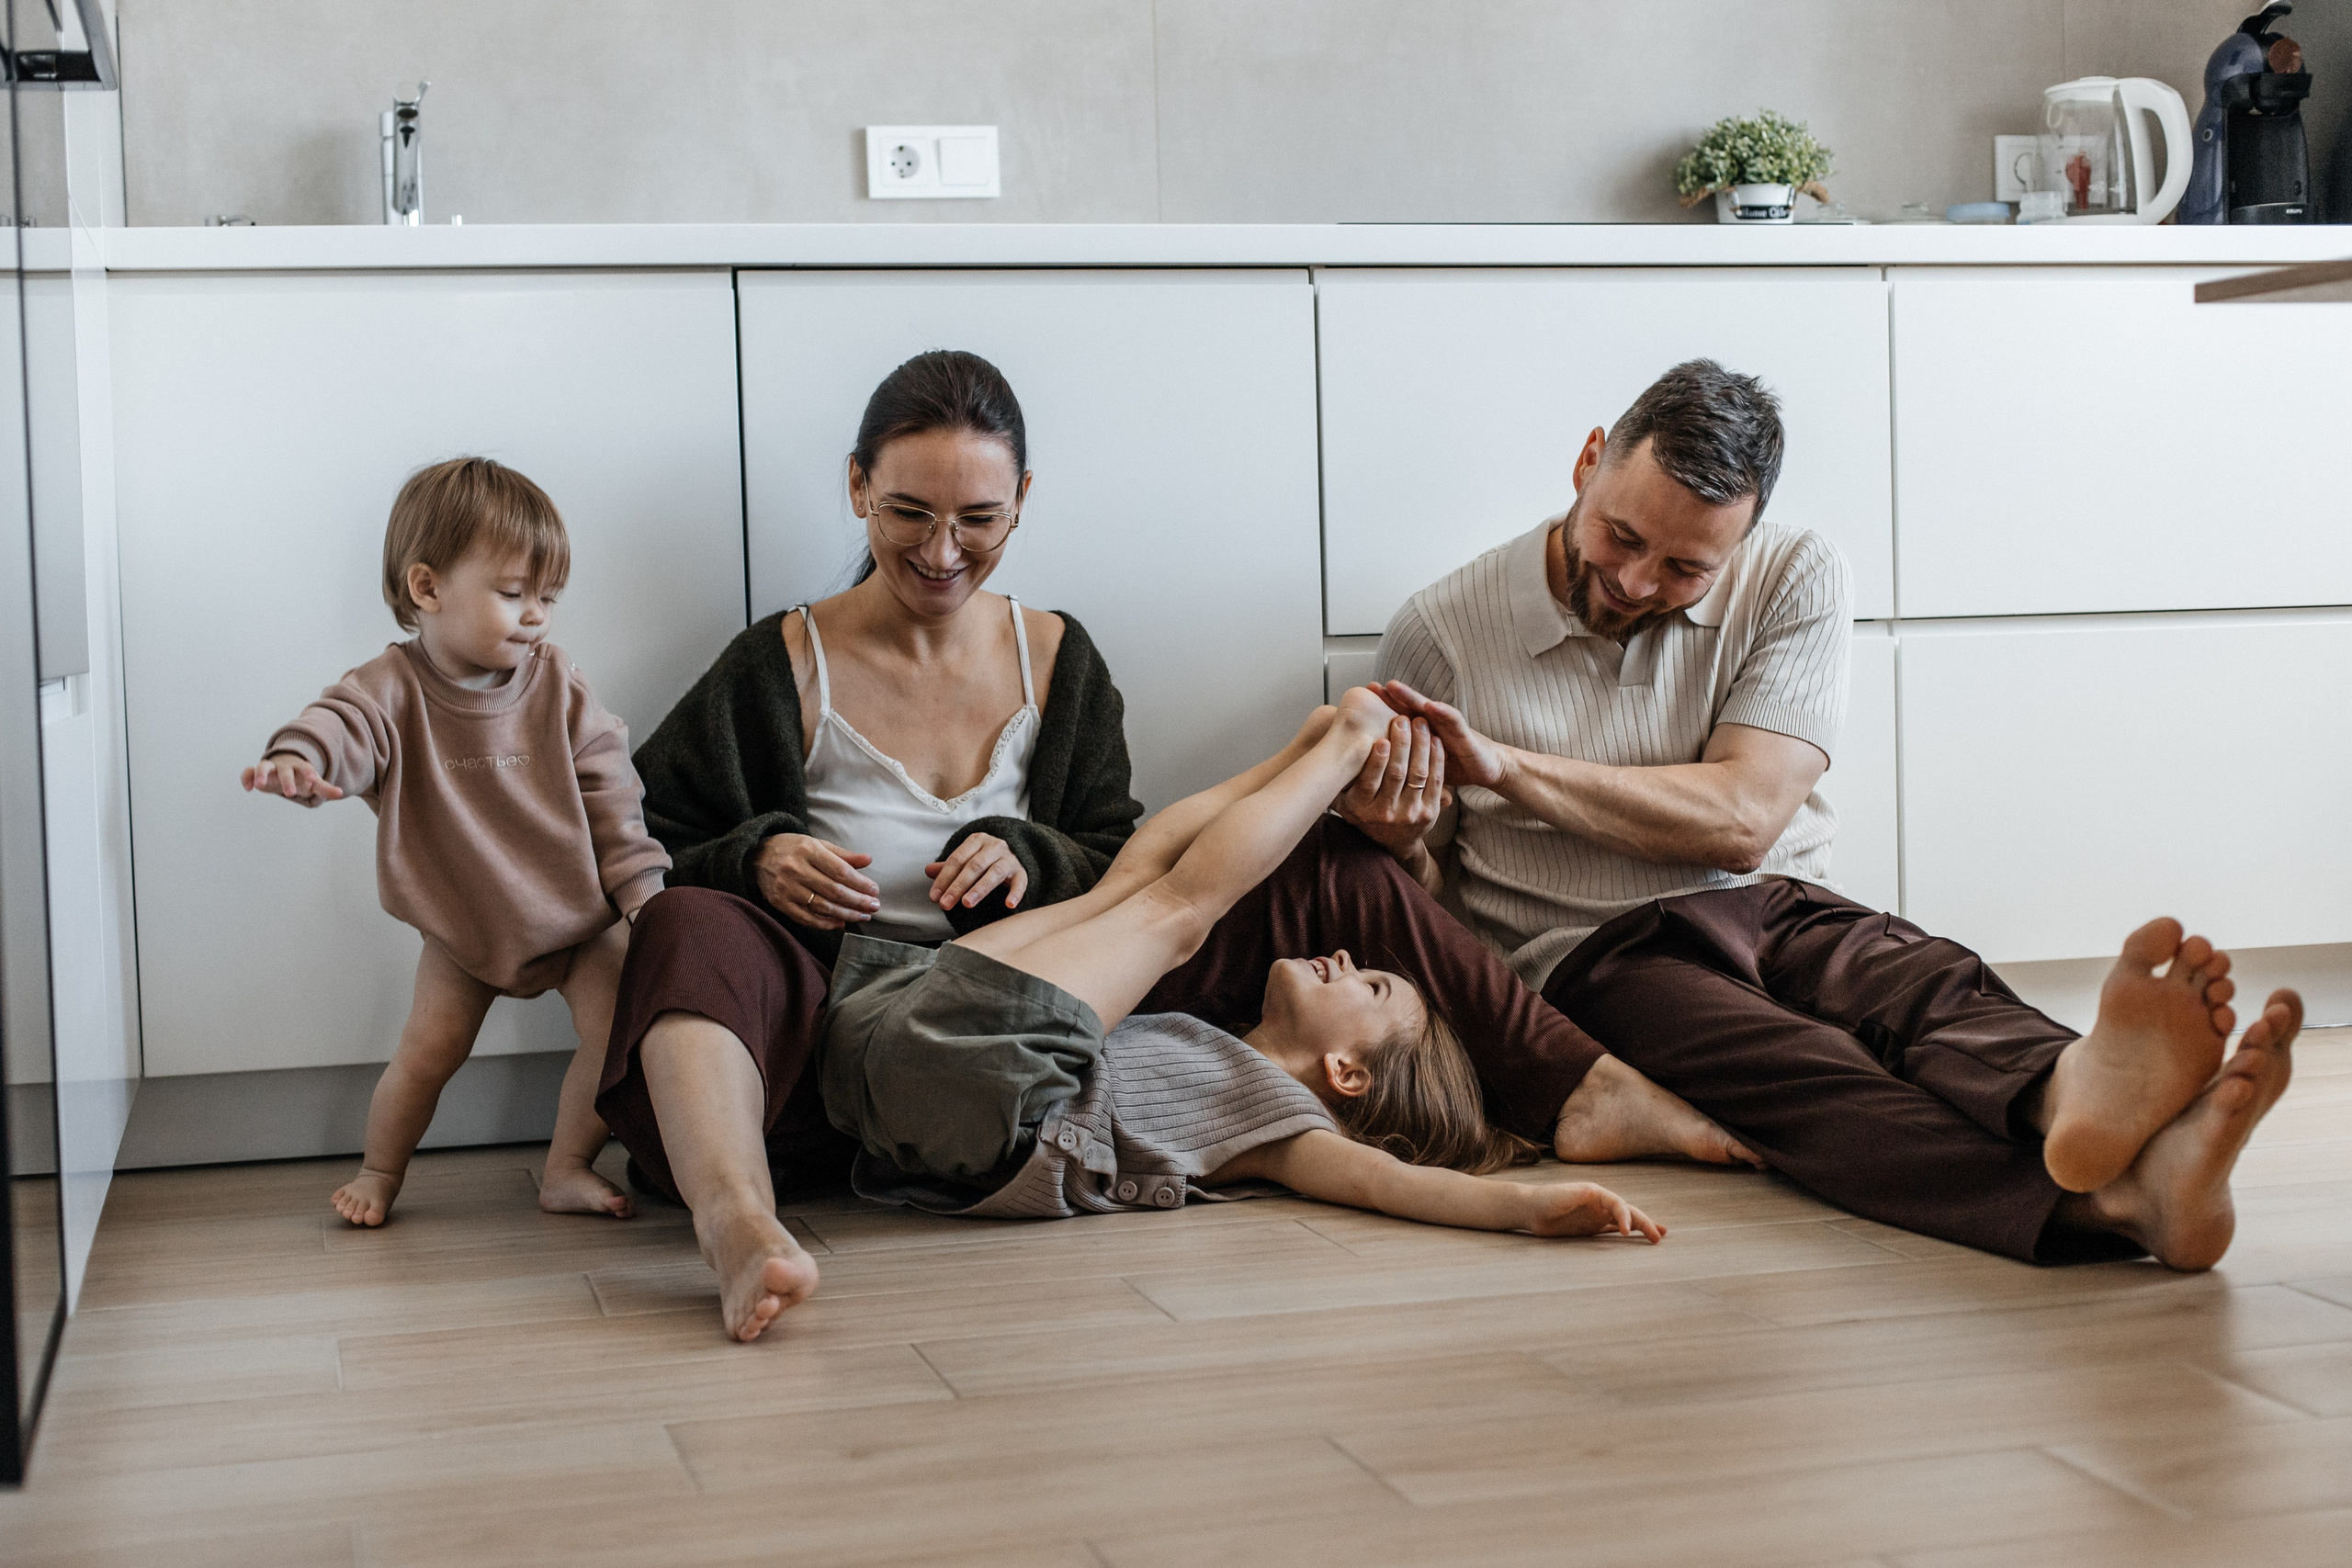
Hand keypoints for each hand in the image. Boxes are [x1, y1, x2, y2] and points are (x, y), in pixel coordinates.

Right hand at [242, 753, 342, 805]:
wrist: (282, 769)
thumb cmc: (300, 777)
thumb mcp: (313, 783)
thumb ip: (325, 788)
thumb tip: (340, 793)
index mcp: (299, 768)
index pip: (305, 768)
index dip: (309, 773)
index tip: (312, 780)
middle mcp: (284, 766)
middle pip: (285, 770)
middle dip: (287, 780)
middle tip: (290, 794)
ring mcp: (269, 768)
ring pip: (264, 766)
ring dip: (261, 774)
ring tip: (259, 786)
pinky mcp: (256, 772)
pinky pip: (248, 772)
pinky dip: (246, 777)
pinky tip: (248, 788)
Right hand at [755, 833, 879, 930]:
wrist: (756, 856)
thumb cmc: (792, 848)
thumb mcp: (817, 844)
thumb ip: (842, 855)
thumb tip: (868, 860)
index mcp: (808, 850)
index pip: (840, 871)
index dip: (860, 883)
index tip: (875, 891)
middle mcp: (796, 869)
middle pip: (834, 891)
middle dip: (858, 901)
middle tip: (874, 907)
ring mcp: (786, 888)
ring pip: (822, 906)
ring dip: (846, 914)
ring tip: (863, 917)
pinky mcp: (779, 903)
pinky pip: (806, 918)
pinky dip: (825, 923)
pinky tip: (841, 923)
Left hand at [924, 833, 1028, 912]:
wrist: (1013, 851)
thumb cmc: (983, 859)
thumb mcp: (966, 859)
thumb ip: (948, 866)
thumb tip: (927, 871)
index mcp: (977, 840)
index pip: (957, 859)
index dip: (944, 878)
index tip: (934, 897)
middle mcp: (994, 846)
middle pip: (974, 866)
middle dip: (957, 886)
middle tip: (945, 904)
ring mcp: (1009, 858)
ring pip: (994, 873)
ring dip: (979, 889)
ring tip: (967, 903)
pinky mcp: (1021, 871)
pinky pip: (1020, 882)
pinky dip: (1016, 893)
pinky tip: (1009, 904)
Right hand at [1333, 713, 1448, 858]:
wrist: (1392, 842)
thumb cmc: (1363, 810)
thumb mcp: (1343, 800)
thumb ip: (1335, 779)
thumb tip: (1324, 752)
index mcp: (1360, 808)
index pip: (1368, 783)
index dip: (1376, 761)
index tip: (1381, 740)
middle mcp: (1385, 813)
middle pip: (1396, 775)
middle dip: (1401, 744)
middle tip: (1403, 720)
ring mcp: (1410, 814)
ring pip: (1418, 774)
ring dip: (1420, 746)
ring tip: (1420, 723)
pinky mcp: (1430, 813)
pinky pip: (1436, 781)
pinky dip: (1436, 758)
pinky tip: (1435, 740)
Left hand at [1378, 681, 1508, 789]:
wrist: (1488, 769)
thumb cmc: (1455, 765)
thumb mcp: (1424, 764)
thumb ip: (1406, 762)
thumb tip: (1378, 773)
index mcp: (1422, 733)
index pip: (1399, 718)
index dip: (1381, 711)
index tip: (1357, 704)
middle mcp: (1434, 725)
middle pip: (1408, 707)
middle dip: (1390, 696)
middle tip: (1371, 687)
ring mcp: (1449, 726)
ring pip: (1427, 708)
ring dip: (1411, 696)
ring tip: (1394, 686)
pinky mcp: (1465, 733)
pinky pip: (1453, 720)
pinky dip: (1442, 711)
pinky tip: (1431, 705)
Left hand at [1521, 1179, 1663, 1242]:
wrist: (1530, 1208)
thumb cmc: (1544, 1199)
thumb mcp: (1560, 1196)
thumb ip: (1576, 1195)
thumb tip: (1594, 1192)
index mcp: (1596, 1193)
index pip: (1618, 1204)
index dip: (1625, 1216)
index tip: (1626, 1232)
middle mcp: (1600, 1204)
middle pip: (1628, 1212)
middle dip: (1644, 1223)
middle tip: (1659, 1236)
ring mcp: (1597, 1216)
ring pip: (1625, 1222)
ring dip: (1641, 1228)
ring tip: (1659, 1236)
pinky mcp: (1591, 1227)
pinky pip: (1613, 1232)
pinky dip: (1626, 1235)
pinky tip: (1636, 1240)